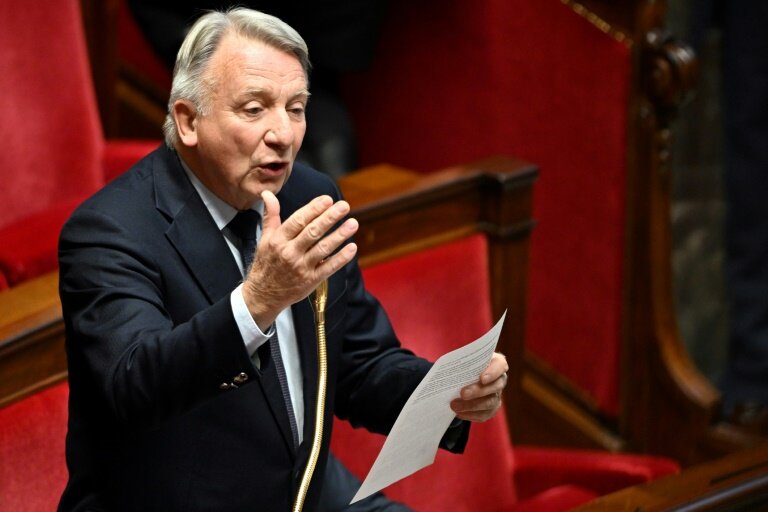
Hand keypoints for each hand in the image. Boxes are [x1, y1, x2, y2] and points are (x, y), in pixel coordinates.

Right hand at [242, 191, 357, 329]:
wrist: (263, 295)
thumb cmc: (266, 264)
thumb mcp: (265, 238)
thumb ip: (271, 215)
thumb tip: (268, 194)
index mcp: (279, 240)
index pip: (298, 221)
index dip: (314, 209)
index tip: (328, 199)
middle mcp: (290, 253)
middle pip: (312, 232)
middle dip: (329, 218)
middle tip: (344, 206)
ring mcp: (301, 267)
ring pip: (323, 249)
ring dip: (339, 236)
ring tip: (352, 223)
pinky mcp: (311, 280)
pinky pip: (329, 267)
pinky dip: (341, 258)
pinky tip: (352, 247)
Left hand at [450, 352, 507, 421]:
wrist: (465, 377)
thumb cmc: (466, 365)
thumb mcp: (466, 359)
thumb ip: (462, 361)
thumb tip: (448, 369)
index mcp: (497, 363)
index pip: (500, 366)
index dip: (493, 373)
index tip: (482, 378)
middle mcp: (499, 380)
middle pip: (494, 387)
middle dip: (478, 391)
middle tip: (463, 394)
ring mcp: (497, 395)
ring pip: (489, 403)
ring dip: (471, 405)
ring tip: (454, 406)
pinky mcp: (491, 409)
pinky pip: (483, 414)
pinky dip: (470, 414)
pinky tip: (458, 412)